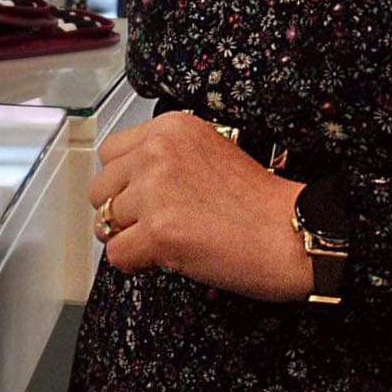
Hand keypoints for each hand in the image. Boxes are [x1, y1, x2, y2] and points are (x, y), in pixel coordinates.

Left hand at [87, 111, 313, 302]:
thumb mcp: (209, 150)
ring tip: (165, 241)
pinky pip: (118, 255)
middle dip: (122, 210)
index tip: (139, 196)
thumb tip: (129, 183)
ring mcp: (155, 190)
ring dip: (130, 237)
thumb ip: (167, 157)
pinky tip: (165, 258)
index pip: (112, 152)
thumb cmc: (259, 201)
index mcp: (171, 127)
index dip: (124, 181)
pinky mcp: (158, 231)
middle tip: (152, 224)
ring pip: (106, 222)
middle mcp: (158, 151)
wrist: (289, 231)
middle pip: (101, 188)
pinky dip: (136, 264)